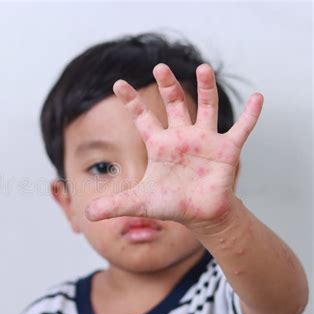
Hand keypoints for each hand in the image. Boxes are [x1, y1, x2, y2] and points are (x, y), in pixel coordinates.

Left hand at [85, 63, 262, 227]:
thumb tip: (86, 214)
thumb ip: (113, 205)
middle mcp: (182, 137)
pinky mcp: (227, 150)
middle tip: (159, 66)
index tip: (118, 83)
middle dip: (167, 86)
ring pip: (206, 108)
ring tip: (203, 68)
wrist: (200, 215)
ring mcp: (205, 141)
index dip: (131, 101)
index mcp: (159, 145)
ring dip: (206, 88)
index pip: (142, 117)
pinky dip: (251, 114)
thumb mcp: (139, 203)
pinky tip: (258, 97)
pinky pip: (242, 128)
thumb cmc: (171, 204)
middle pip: (174, 104)